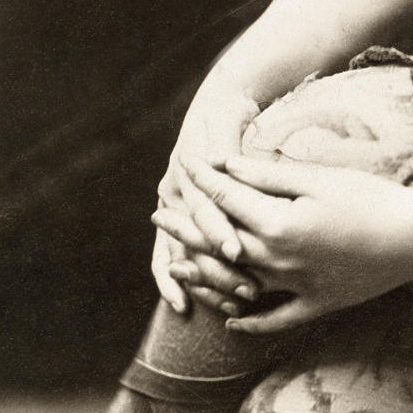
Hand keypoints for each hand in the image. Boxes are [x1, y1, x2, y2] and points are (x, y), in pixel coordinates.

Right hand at [152, 80, 261, 313]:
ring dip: (204, 281)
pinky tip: (182, 306)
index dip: (218, 229)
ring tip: (235, 302)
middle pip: (194, 238)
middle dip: (219, 266)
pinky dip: (171, 281)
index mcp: (189, 169)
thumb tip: (230, 164)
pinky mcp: (173, 219)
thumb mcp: (229, 125)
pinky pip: (164, 256)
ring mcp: (170, 206)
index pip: (204, 206)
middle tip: (249, 289)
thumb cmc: (228, 115)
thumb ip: (231, 150)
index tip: (236, 251)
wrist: (212, 106)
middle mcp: (175, 190)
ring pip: (182, 253)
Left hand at [159, 154, 412, 334]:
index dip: (204, 181)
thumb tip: (228, 166)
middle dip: (188, 226)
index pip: (228, 201)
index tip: (185, 165)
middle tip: (160, 212)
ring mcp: (297, 288)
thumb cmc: (371, 198)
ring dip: (205, 274)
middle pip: (221, 244)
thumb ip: (271, 175)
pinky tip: (232, 321)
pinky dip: (251, 321)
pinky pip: (275, 319)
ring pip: (237, 285)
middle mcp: (279, 262)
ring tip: (179, 263)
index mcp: (278, 226)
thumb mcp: (319, 178)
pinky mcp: (318, 304)